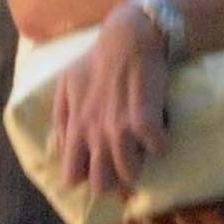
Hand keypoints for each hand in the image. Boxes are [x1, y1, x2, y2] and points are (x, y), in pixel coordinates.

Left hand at [51, 5, 171, 203]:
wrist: (129, 40)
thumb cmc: (97, 60)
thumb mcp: (66, 86)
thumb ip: (61, 119)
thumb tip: (61, 148)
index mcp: (75, 127)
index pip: (71, 177)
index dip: (85, 177)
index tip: (97, 168)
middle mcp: (95, 133)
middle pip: (102, 184)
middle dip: (114, 181)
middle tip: (124, 166)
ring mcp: (120, 129)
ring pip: (130, 174)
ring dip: (140, 166)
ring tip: (144, 153)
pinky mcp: (146, 121)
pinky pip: (158, 150)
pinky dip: (162, 145)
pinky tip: (161, 133)